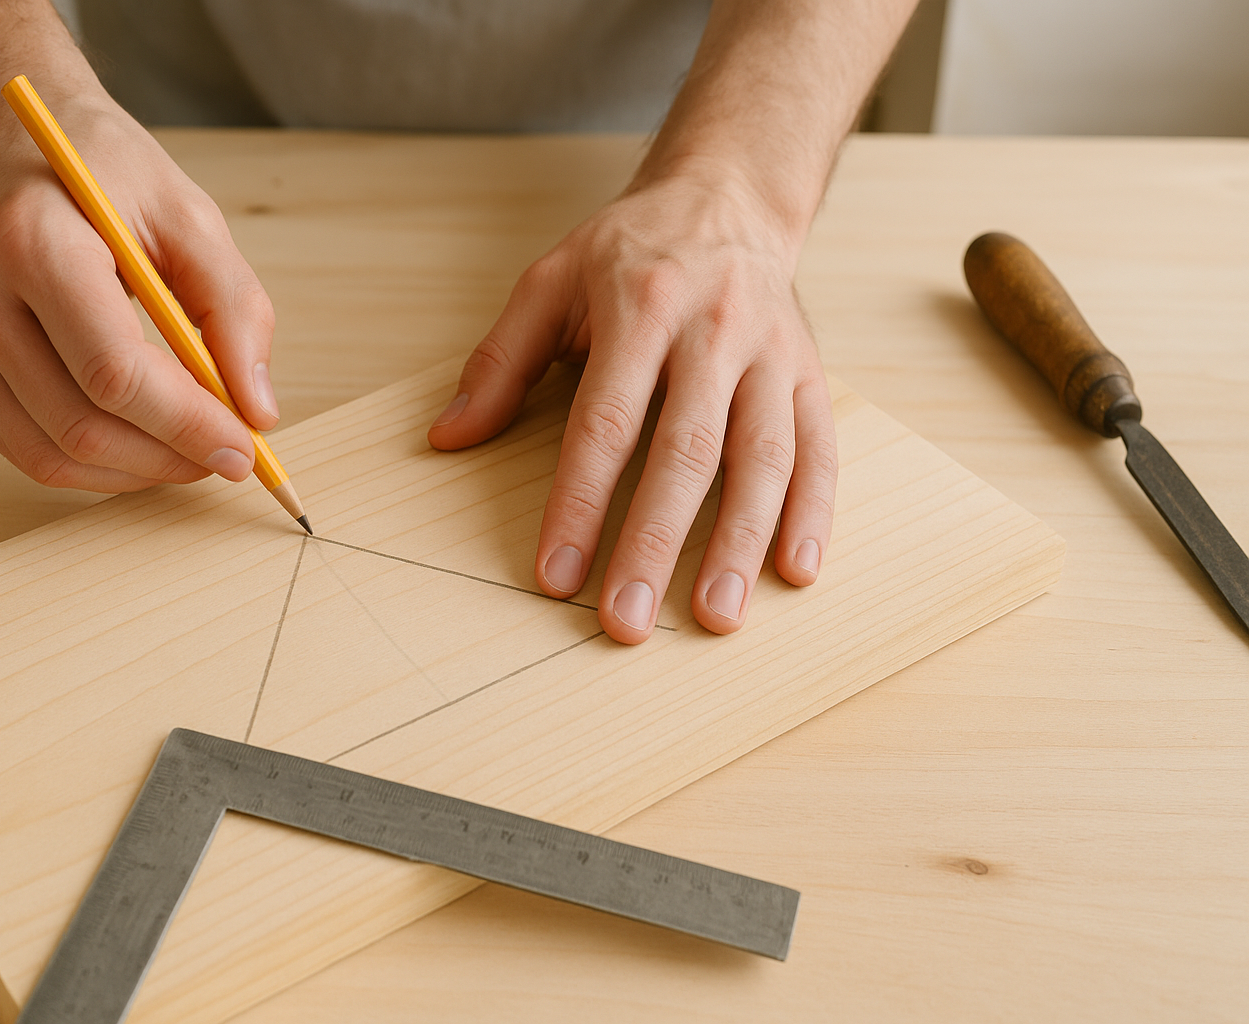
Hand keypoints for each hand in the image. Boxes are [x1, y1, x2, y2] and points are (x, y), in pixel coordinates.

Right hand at [0, 91, 277, 490]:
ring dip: (133, 472)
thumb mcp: (185, 212)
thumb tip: (256, 407)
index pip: (115, 373)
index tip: (243, 446)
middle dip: (169, 456)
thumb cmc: (91, 162)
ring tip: (188, 452)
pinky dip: (89, 462)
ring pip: (48, 453)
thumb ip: (232, 309)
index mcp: (34, 242)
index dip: (187, 425)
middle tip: (228, 455)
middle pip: (81, 424)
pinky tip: (138, 444)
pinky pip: (21, 445)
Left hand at [428, 168, 836, 643]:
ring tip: (716, 616)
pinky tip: (793, 572)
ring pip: (761, 456)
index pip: (605, 421)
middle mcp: (712, 331)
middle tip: (629, 620)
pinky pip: (818, 448)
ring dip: (740, 542)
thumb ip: (499, 361)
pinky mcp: (808, 373)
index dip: (579, 502)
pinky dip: (812, 512)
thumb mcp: (550, 281)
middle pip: (685, 450)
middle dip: (655, 542)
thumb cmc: (629, 250)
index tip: (556, 573)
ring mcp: (770, 354)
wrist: (730, 197)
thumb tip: (448, 437)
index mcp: (638, 308)